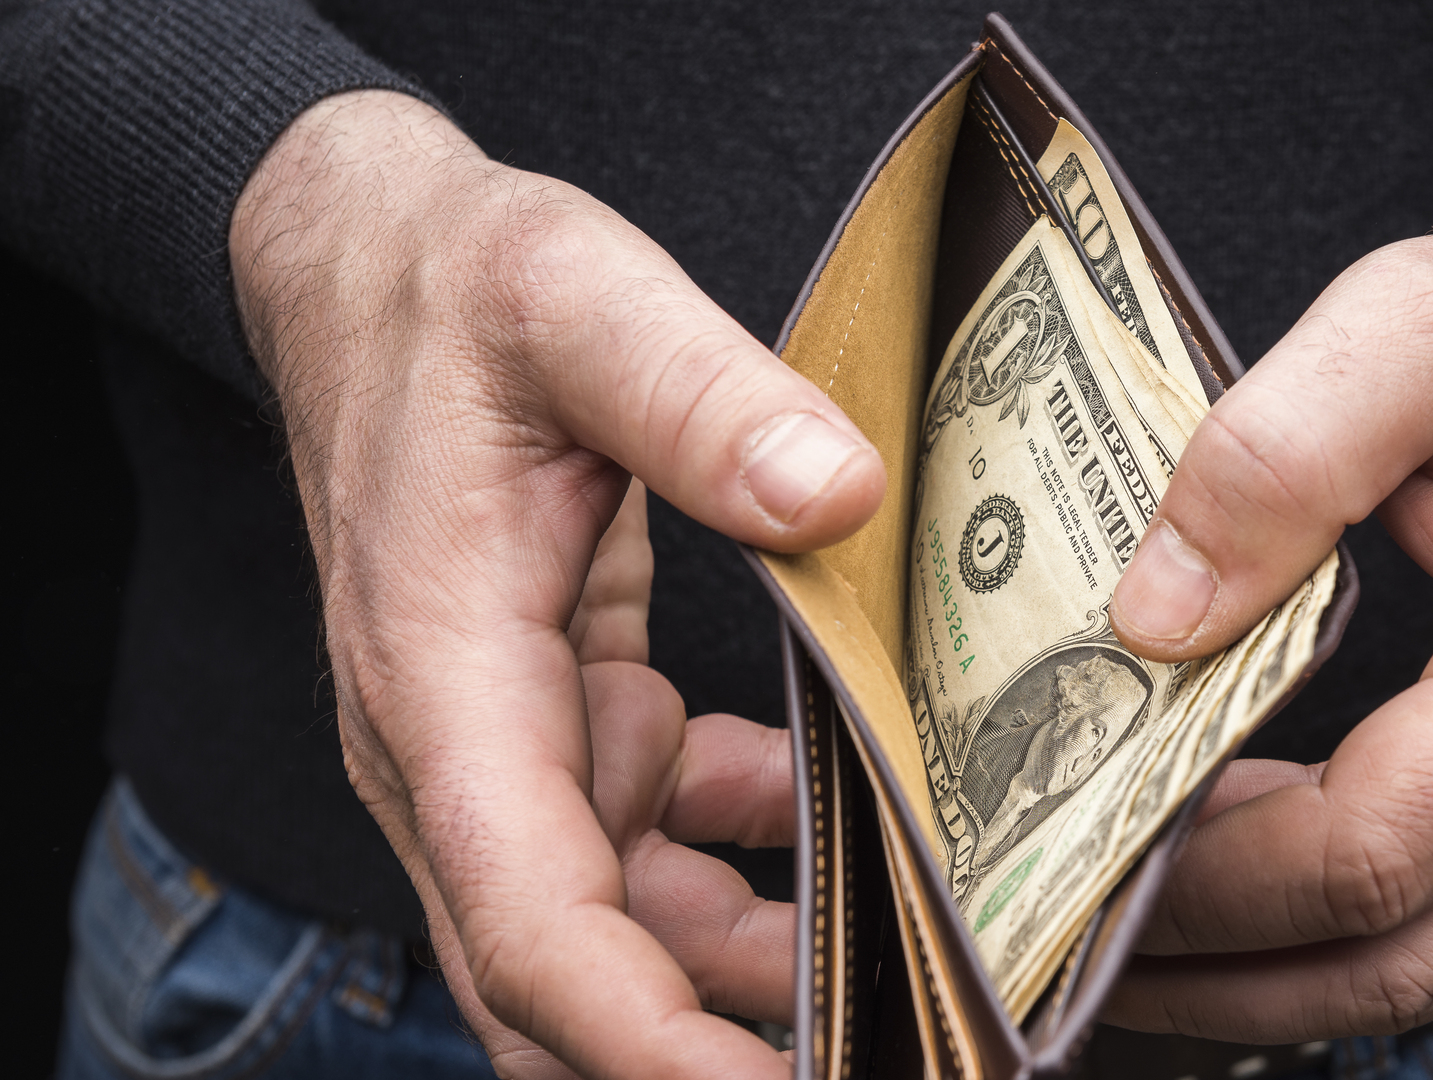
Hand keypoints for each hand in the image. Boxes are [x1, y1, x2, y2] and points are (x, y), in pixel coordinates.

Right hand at [230, 90, 884, 1076]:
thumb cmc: (452, 288)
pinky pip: (652, 842)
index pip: (529, 921)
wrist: (376, 273)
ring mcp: (510, 746)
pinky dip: (744, 861)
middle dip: (701, 1050)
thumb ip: (694, 394)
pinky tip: (849, 822)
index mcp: (443, 678)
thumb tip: (838, 496)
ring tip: (904, 978)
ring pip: (621, 926)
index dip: (641, 1041)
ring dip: (744, 971)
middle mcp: (461, 748)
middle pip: (567, 972)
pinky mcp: (563, 720)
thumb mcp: (575, 298)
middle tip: (883, 1054)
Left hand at [1105, 159, 1432, 1038]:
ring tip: (1123, 936)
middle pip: (1402, 950)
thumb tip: (1153, 623)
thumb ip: (1274, 454)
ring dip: (1268, 971)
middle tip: (1067, 936)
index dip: (1217, 878)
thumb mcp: (1409, 320)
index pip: (1378, 845)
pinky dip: (1329, 925)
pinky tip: (1226, 882)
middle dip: (1221, 967)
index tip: (1087, 856)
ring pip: (1430, 961)